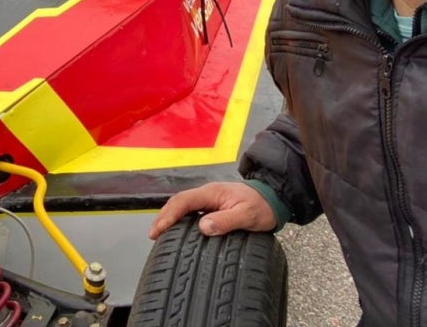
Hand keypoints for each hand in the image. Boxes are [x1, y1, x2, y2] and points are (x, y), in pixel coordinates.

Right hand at [149, 182, 276, 238]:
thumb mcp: (247, 215)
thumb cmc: (261, 206)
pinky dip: (179, 219)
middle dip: (163, 216)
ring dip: (169, 217)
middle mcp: (207, 194)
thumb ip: (226, 220)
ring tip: (159, 233)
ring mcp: (209, 200)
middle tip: (153, 234)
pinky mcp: (212, 206)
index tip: (158, 230)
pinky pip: (190, 211)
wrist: (273, 198)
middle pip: (178, 202)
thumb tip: (203, 227)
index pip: (183, 201)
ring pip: (183, 206)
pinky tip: (177, 230)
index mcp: (212, 193)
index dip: (168, 215)